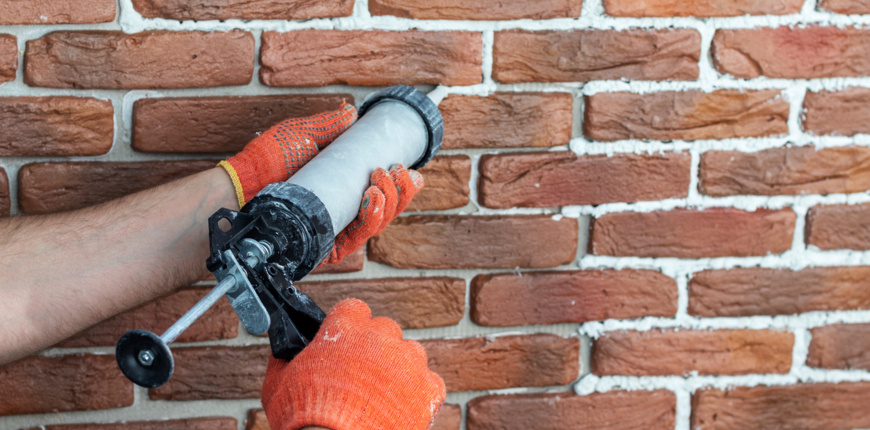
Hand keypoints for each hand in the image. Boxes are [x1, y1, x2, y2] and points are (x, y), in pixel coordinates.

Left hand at [218, 104, 423, 264]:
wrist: (240, 185)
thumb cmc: (266, 162)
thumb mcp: (301, 134)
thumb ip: (328, 125)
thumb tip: (352, 113)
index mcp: (344, 187)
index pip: (383, 189)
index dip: (401, 184)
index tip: (408, 169)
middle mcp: (343, 210)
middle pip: (387, 210)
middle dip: (400, 192)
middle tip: (394, 171)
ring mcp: (335, 229)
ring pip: (376, 224)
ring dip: (389, 203)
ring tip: (380, 182)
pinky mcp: (325, 247)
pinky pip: (357, 240)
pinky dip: (370, 220)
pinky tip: (372, 200)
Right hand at [261, 299, 445, 429]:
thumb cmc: (304, 420)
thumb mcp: (276, 385)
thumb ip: (284, 360)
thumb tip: (282, 352)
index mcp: (345, 328)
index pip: (353, 309)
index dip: (347, 326)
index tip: (343, 342)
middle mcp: (381, 337)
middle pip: (383, 330)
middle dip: (373, 347)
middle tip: (358, 374)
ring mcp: (408, 361)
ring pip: (408, 353)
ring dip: (397, 367)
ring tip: (379, 395)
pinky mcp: (427, 387)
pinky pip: (428, 381)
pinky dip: (416, 392)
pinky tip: (399, 407)